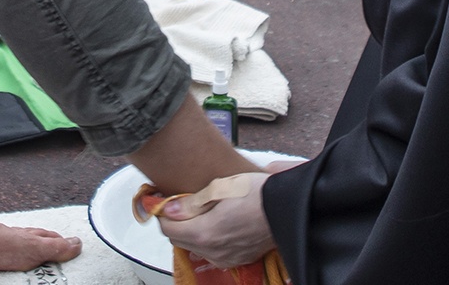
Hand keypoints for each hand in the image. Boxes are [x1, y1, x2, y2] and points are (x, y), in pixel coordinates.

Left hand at [156, 172, 277, 268]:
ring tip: (200, 212)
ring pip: (195, 247)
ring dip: (191, 231)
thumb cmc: (256, 194)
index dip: (162, 213)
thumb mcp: (220, 189)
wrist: (287, 208)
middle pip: (179, 240)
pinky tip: (217, 223)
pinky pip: (212, 252)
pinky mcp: (238, 259)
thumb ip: (191, 203)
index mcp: (205, 233)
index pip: (168, 228)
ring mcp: (226, 258)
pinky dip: (208, 240)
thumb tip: (169, 209)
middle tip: (179, 204)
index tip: (162, 201)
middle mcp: (213, 251)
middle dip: (175, 223)